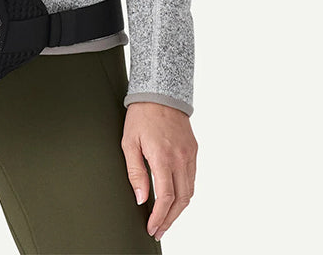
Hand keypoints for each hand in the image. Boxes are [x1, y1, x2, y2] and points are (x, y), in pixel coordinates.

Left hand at [122, 101, 196, 241]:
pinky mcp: (193, 150)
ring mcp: (189, 154)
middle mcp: (180, 158)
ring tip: (166, 218)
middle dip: (170, 219)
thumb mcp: (129, 142)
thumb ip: (135, 173)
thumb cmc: (141, 116)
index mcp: (163, 157)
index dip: (160, 217)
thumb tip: (142, 198)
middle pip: (181, 200)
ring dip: (179, 209)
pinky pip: (192, 177)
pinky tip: (175, 197)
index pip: (166, 198)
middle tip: (159, 229)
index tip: (153, 227)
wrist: (160, 93)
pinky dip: (185, 192)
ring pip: (189, 191)